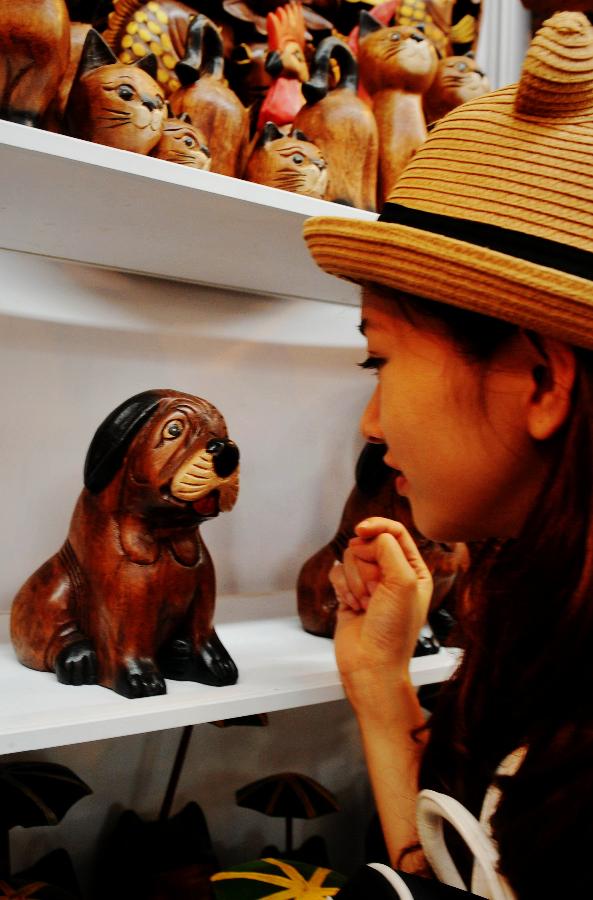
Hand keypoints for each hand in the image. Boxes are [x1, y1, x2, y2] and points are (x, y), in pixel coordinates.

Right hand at [330, 517, 432, 691]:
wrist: (371, 664)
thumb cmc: (394, 632)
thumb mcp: (404, 583)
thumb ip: (388, 549)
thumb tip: (366, 539)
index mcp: (413, 570)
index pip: (395, 532)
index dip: (376, 526)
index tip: (361, 530)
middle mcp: (392, 573)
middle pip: (368, 544)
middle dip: (366, 567)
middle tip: (375, 593)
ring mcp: (369, 583)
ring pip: (350, 558)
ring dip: (355, 581)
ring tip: (365, 603)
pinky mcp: (349, 592)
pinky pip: (337, 573)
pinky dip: (342, 588)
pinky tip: (352, 605)